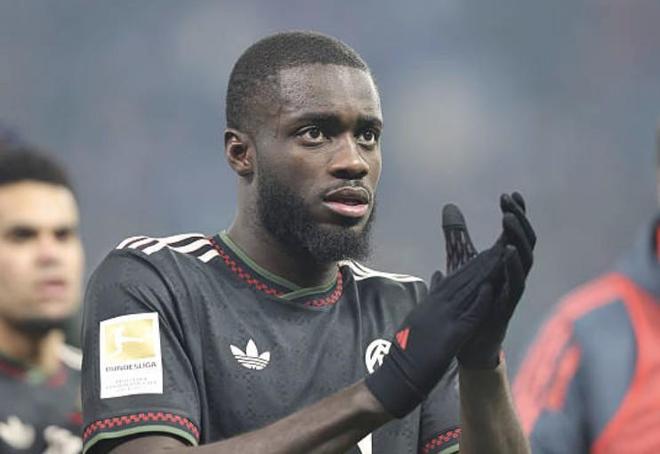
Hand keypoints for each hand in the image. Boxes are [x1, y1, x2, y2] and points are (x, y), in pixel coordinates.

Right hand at [365, 242, 507, 417]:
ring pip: (467, 292)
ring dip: (484, 275)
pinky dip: (479, 302)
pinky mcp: (450, 336)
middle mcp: (436, 306)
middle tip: (499, 245)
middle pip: (462, 280)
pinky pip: (468, 316)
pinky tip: (490, 290)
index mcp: (430, 302)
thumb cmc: (407, 351)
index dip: (471, 264)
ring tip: (499, 259)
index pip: (454, 277)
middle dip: (482, 263)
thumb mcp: (418, 316)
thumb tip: (438, 273)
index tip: (486, 251)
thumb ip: (430, 296)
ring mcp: (442, 319)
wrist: (395, 374)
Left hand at [442, 192, 535, 368]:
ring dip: (518, 238)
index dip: (516, 213)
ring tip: (507, 219)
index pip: (514, 233)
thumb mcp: (460, 263)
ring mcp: (511, 289)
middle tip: (508, 201)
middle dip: (519, 219)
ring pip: (525, 259)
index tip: (510, 194)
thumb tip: (449, 207)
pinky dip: (513, 266)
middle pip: (525, 241)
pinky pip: (516, 284)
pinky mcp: (506, 306)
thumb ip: (457, 237)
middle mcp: (512, 273)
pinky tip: (506, 250)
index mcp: (503, 262)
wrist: (467, 341)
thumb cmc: (470, 303)